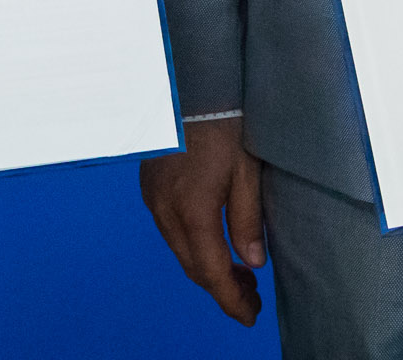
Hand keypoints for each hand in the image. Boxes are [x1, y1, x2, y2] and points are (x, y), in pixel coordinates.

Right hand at [141, 117, 265, 324]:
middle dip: (222, 288)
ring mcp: (154, 200)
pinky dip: (192, 245)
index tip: (250, 316)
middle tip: (251, 296)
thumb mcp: (247, 170)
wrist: (188, 86)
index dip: (231, 300)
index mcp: (193, 211)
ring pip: (179, 250)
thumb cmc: (223, 122)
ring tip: (237, 273)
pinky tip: (212, 242)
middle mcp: (166, 211)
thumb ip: (248, 219)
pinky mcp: (150, 188)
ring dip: (206, 267)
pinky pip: (169, 230)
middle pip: (193, 266)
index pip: (212, 272)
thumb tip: (253, 262)